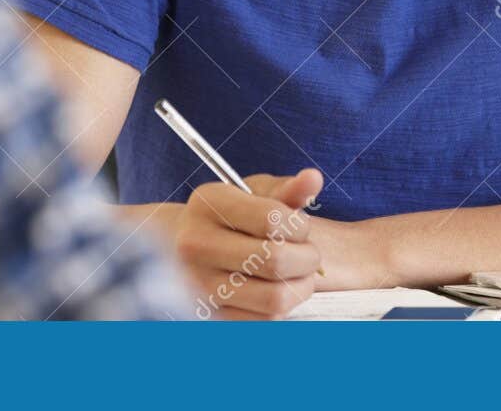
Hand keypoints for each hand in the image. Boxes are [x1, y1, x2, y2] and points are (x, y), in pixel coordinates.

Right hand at [176, 168, 323, 319]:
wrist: (186, 248)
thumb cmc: (231, 216)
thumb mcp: (254, 193)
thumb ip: (287, 189)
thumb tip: (314, 178)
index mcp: (208, 204)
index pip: (271, 219)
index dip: (300, 226)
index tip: (301, 228)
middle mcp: (196, 245)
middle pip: (276, 260)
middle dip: (308, 258)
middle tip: (310, 254)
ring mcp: (200, 285)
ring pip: (275, 298)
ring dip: (301, 286)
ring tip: (300, 273)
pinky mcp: (212, 316)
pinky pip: (265, 321)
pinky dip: (283, 307)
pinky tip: (279, 289)